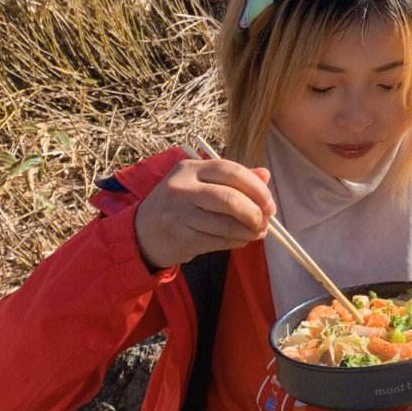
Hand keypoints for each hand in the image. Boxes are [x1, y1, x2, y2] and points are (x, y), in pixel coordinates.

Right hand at [134, 157, 276, 270]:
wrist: (142, 232)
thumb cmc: (180, 205)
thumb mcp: (200, 184)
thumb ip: (233, 179)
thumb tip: (265, 175)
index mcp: (190, 169)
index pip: (230, 170)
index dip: (255, 187)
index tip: (269, 202)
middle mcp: (182, 188)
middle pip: (228, 198)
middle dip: (254, 212)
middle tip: (265, 220)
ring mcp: (179, 214)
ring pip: (224, 223)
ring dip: (247, 231)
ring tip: (257, 232)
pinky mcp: (180, 238)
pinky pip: (216, 241)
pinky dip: (235, 242)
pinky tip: (241, 240)